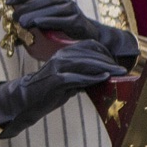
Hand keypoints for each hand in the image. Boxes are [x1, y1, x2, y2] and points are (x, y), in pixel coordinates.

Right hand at [0, 39, 122, 138]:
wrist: (25, 101)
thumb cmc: (48, 91)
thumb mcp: (69, 79)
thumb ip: (84, 74)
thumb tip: (105, 74)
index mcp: (64, 53)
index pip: (90, 45)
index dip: (106, 52)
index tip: (116, 63)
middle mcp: (60, 57)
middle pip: (90, 53)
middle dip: (109, 61)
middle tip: (122, 70)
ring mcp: (57, 68)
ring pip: (86, 63)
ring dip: (104, 68)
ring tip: (118, 73)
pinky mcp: (55, 80)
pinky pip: (78, 77)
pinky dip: (92, 78)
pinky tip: (104, 79)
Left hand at [4, 0, 136, 66]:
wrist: (91, 39)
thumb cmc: (63, 31)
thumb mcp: (44, 24)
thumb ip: (29, 23)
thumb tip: (10, 31)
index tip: (9, 2)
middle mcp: (63, 1)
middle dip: (26, 6)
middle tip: (13, 17)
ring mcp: (72, 10)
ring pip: (52, 7)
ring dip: (34, 14)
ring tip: (21, 22)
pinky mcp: (78, 22)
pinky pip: (63, 19)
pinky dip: (49, 20)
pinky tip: (38, 24)